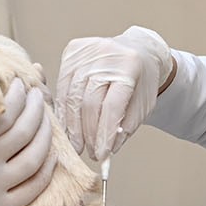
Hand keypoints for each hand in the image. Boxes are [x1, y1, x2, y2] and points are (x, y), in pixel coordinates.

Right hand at [0, 82, 55, 205]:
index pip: (4, 112)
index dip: (18, 95)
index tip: (20, 84)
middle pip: (24, 131)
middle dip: (36, 107)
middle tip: (37, 94)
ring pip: (35, 159)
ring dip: (46, 135)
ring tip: (45, 119)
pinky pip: (32, 190)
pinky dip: (46, 171)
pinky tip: (49, 156)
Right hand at [54, 26, 173, 160]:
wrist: (137, 50)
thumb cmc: (140, 81)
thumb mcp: (142, 105)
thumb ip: (125, 127)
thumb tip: (106, 152)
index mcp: (130, 66)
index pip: (112, 106)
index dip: (104, 133)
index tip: (102, 155)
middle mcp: (107, 54)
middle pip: (89, 102)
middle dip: (88, 133)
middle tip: (89, 153)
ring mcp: (87, 50)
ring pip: (72, 96)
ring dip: (73, 126)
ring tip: (77, 145)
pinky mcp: (72, 50)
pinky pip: (62, 86)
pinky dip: (63, 110)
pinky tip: (67, 127)